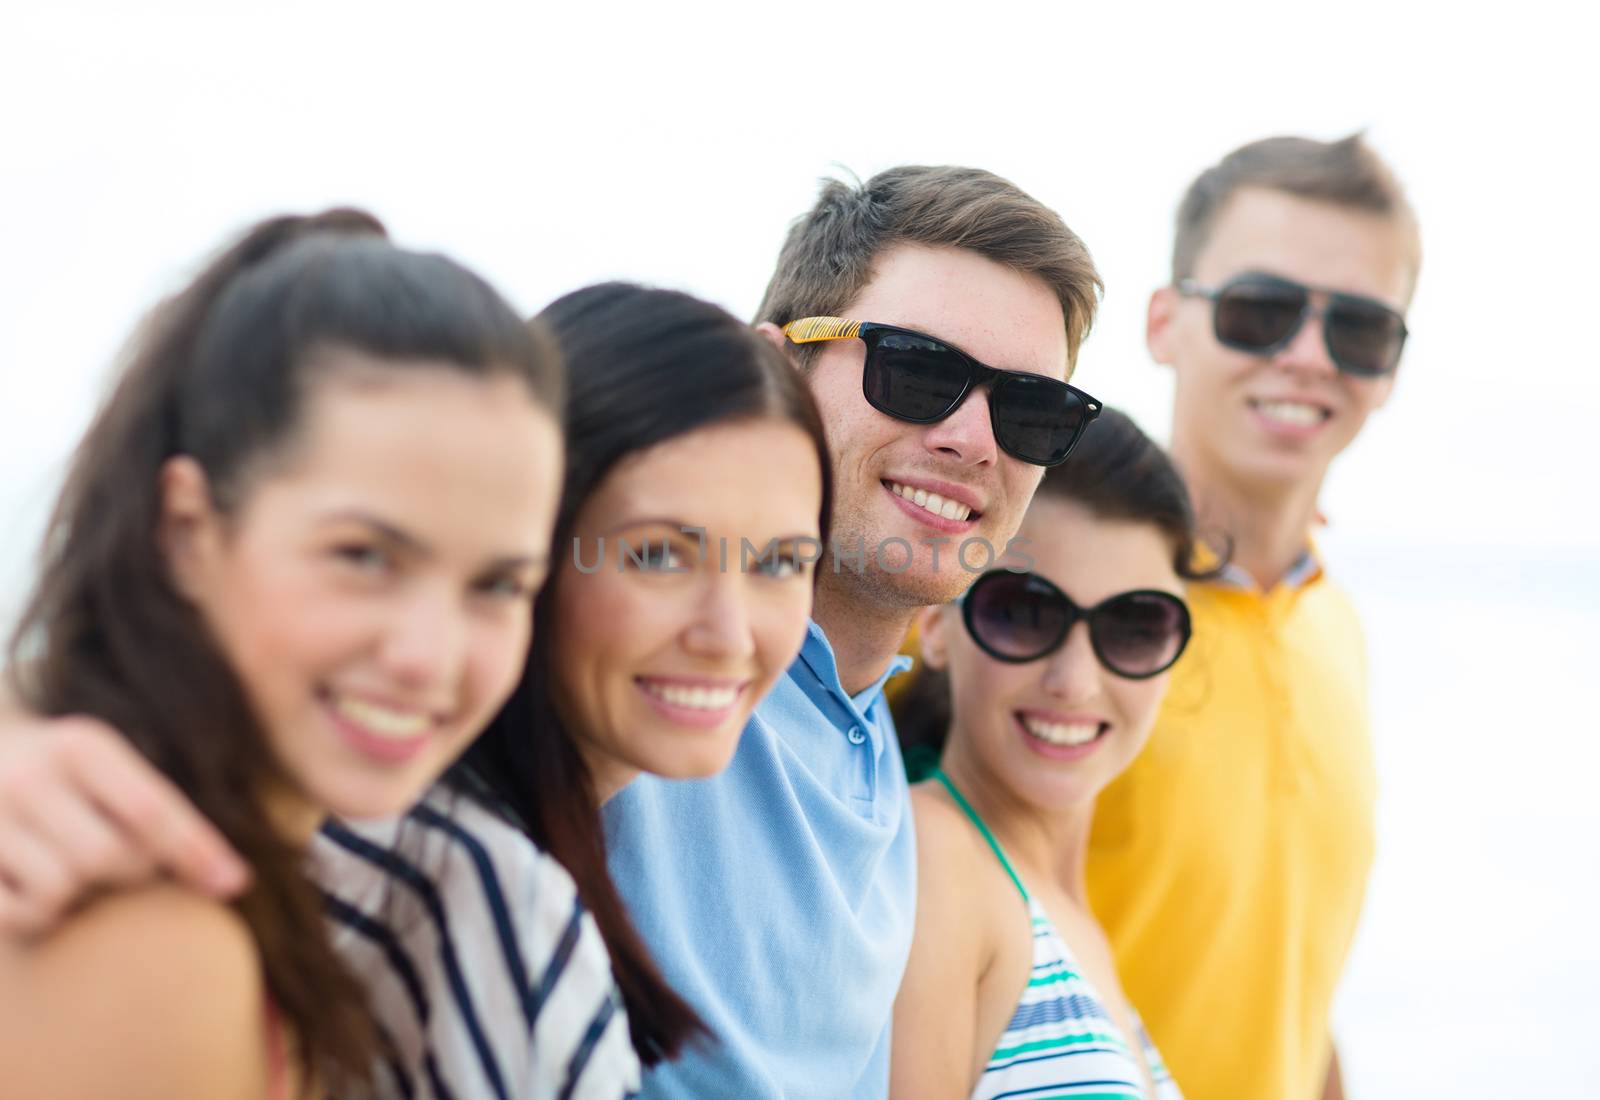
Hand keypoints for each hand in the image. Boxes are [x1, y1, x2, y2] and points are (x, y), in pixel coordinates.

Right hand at [0, 715, 248, 935]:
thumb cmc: (57, 771)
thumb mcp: (103, 762)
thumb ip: (154, 807)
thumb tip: (231, 881)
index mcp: (81, 745)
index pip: (150, 808)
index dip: (195, 851)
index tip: (234, 884)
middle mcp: (29, 776)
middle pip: (108, 857)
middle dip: (130, 873)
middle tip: (121, 864)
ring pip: (61, 891)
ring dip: (78, 898)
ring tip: (71, 873)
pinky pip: (16, 915)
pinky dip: (34, 917)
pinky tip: (30, 889)